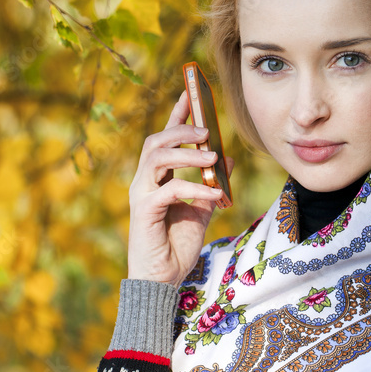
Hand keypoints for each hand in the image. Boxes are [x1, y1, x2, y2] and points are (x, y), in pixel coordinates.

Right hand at [127, 90, 233, 286]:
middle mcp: (144, 182)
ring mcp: (140, 195)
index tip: (191, 91)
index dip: (176, 113)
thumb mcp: (202, 209)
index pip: (164, 138)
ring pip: (156, 158)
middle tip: (207, 128)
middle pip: (155, 141)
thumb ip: (212, 183)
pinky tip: (215, 193)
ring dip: (186, 153)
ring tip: (213, 155)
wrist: (162, 280)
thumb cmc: (176, 245)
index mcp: (156, 178)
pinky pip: (170, 190)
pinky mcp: (143, 212)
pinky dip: (195, 188)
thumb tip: (229, 157)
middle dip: (180, 128)